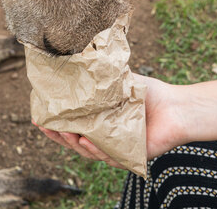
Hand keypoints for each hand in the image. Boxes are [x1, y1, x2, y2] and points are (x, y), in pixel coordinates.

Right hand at [33, 74, 188, 168]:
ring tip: (64, 130)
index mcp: (100, 121)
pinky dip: (95, 150)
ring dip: (73, 142)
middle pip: (74, 141)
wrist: (178, 107)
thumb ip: (101, 77)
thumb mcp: (121, 82)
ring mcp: (115, 148)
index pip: (72, 125)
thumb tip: (77, 59)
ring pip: (87, 151)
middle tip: (44, 124)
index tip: (39, 115)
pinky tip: (86, 141)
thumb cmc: (151, 94)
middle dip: (57, 134)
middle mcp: (105, 136)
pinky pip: (107, 157)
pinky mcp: (128, 157)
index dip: (55, 122)